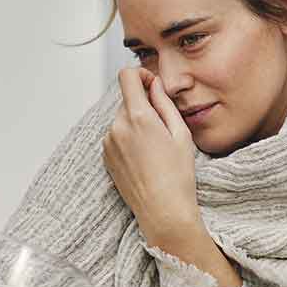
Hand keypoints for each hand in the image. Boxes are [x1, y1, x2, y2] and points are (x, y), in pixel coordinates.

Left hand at [103, 67, 200, 245]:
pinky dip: (129, 139)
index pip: (127, 76)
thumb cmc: (177, 176)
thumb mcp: (181, 134)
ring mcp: (109, 143)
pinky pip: (117, 136)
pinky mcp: (106, 156)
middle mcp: (117, 127)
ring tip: (155, 147)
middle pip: (127, 100)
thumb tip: (155, 85)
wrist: (162, 211)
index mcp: (138, 117)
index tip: (152, 86)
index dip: (141, 75)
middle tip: (163, 126)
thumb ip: (165, 103)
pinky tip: (145, 158)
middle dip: (143, 105)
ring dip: (136, 123)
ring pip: (122, 119)